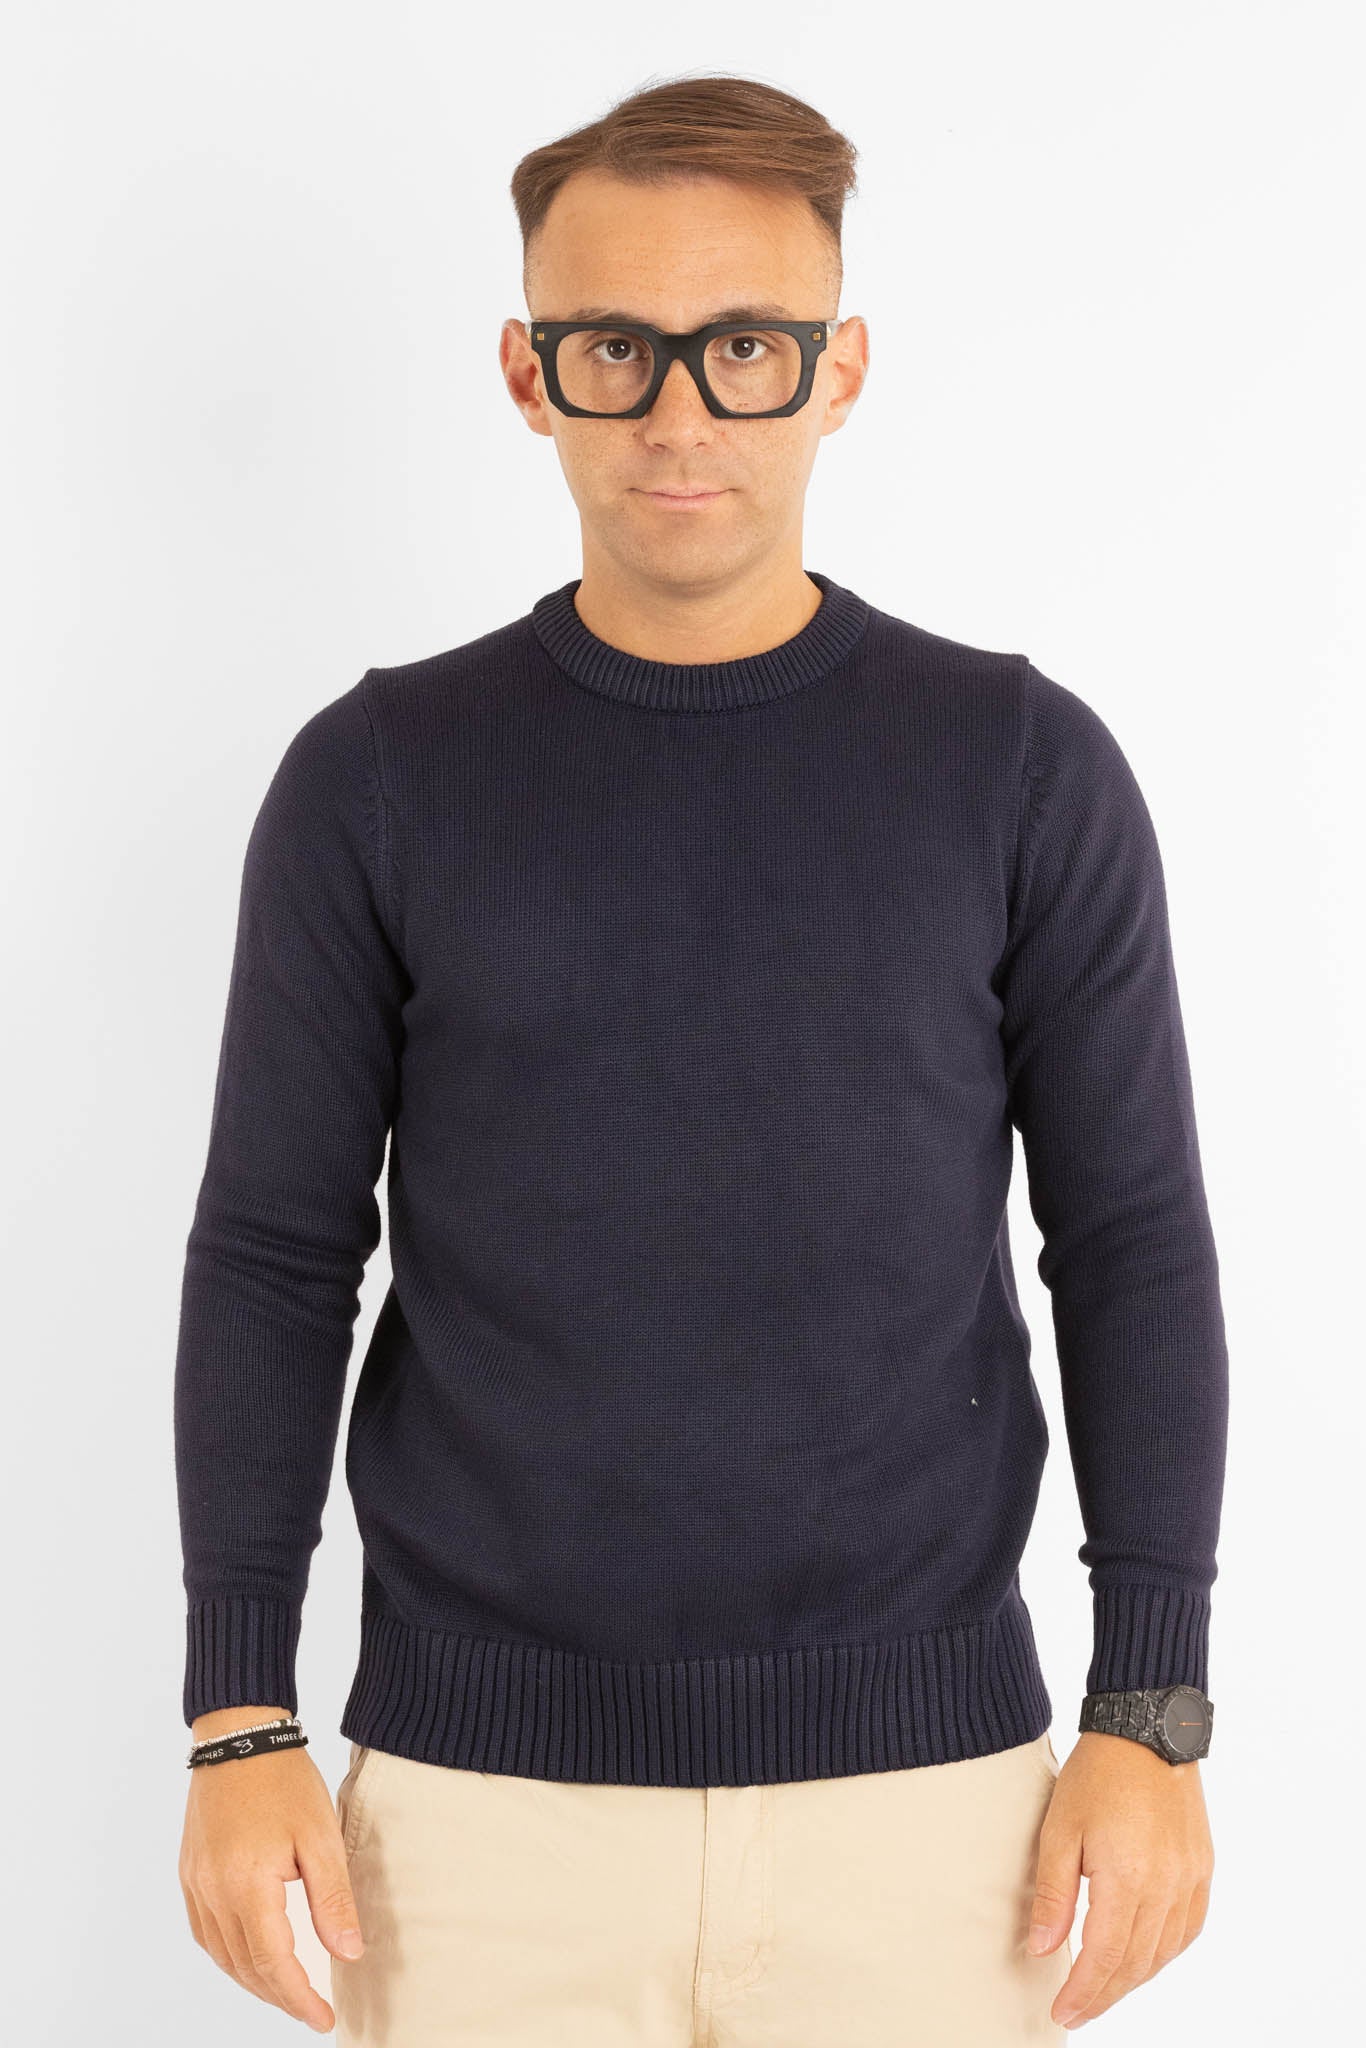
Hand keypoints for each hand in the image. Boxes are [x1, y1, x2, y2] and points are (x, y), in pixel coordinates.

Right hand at [179, 1736, 363, 2033]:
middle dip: (279, 1996)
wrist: (239, 1736)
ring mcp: (196, 1883)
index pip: (273, 1964)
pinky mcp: (190, 1872)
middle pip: (244, 1967)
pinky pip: (205, 1932)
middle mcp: (213, 1892)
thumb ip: (332, 1900)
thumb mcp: (320, 1837)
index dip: (299, 1998)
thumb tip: (348, 1953)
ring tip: (286, 1991)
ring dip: (253, 1980)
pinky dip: (229, 1955)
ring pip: (222, 1955)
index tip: (323, 2018)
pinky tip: (249, 1956)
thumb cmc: (284, 1779)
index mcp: (247, 1885)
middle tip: (310, 2010)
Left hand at [1027, 1730, 1213, 2030]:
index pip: (1105, 1957)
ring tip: (1103, 1990)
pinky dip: (1164, 1952)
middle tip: (1077, 2011)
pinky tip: (1143, 1957)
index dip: (1083, 1993)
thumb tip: (1044, 1949)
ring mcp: (1191, 1878)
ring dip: (1133, 1979)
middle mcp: (1167, 1886)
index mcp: (1128, 1877)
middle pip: (1136, 1964)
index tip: (1063, 2013)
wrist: (1147, 1729)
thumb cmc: (1098, 1773)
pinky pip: (1188, 1929)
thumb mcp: (1059, 1828)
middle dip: (1104, 1995)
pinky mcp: (1202, 1868)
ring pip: (1164, 1953)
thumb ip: (1054, 1894)